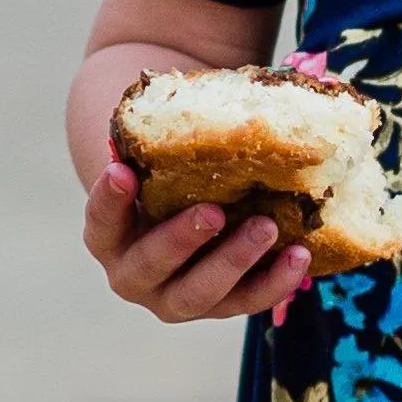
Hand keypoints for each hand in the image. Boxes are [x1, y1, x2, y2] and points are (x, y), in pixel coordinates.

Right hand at [82, 153, 312, 325]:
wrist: (185, 201)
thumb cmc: (169, 169)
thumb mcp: (160, 154)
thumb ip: (167, 134)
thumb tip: (218, 94)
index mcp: (109, 237)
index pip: (101, 222)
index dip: (107, 200)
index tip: (120, 170)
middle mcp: (134, 276)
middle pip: (150, 266)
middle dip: (182, 240)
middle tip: (213, 212)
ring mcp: (175, 298)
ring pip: (198, 295)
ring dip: (233, 262)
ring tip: (266, 227)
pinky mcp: (218, 307)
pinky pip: (245, 302)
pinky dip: (274, 282)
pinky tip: (300, 255)